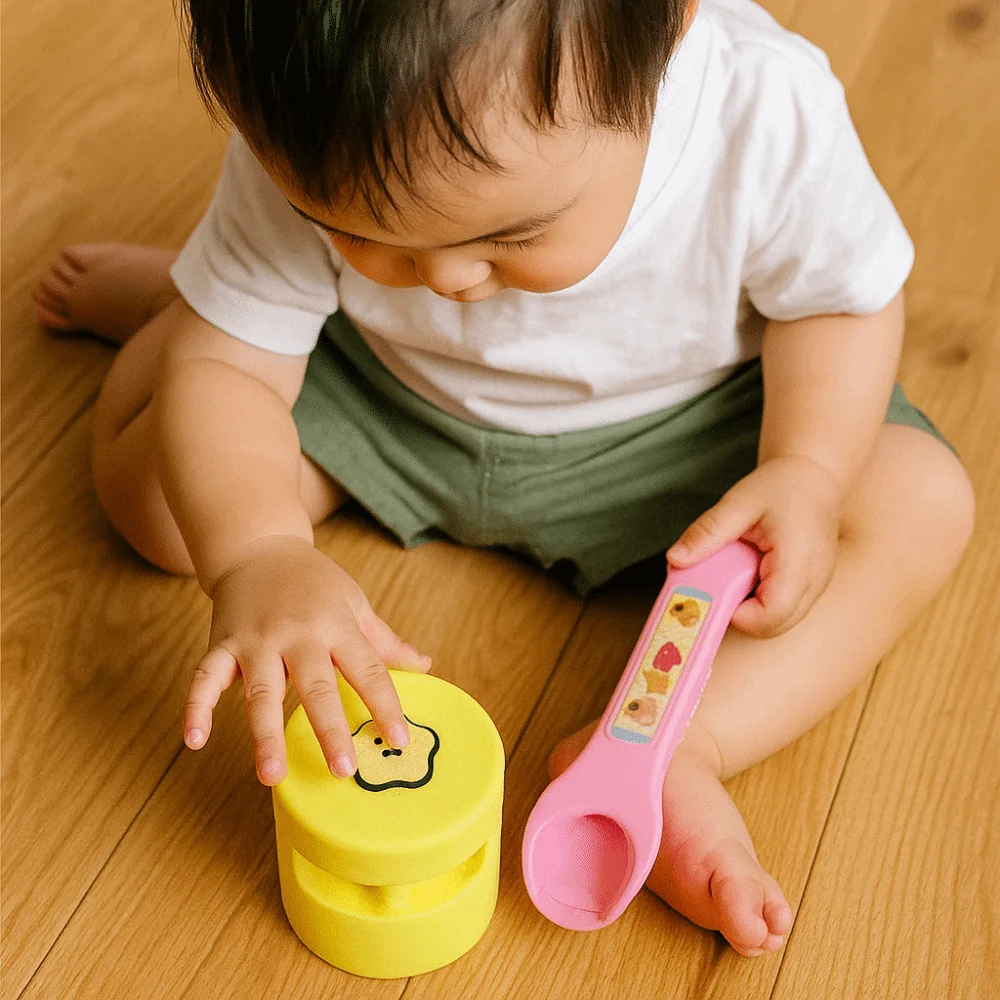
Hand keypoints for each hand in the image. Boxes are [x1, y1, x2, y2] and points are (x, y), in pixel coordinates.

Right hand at [182, 534, 431, 784]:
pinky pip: (205, 678)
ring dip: (265, 735)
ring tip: (272, 776)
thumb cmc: (314, 582)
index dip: (385, 705)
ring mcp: (257, 640)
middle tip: (343, 770)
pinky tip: (194, 741)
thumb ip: (385, 641)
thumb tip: (425, 666)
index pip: (368, 670)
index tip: (399, 740)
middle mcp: (298, 634)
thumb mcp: (355, 603)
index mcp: (337, 625)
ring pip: (261, 692)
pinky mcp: (222, 643)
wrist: (259, 547)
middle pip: (316, 687)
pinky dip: (196, 708)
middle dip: (329, 730)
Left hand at [666, 456, 841, 635]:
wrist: (814, 477)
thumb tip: (675, 559)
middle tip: (721, 580)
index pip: (769, 616)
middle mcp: (814, 582)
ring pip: (777, 622)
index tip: (715, 591)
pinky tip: (750, 570)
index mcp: (798, 562)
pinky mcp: (810, 588)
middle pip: (772, 626)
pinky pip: (782, 609)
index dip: (737, 614)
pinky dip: (760, 598)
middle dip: (739, 612)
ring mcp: (815, 588)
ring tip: (738, 570)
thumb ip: (708, 533)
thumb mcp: (738, 503)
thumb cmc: (780, 486)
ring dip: (750, 606)